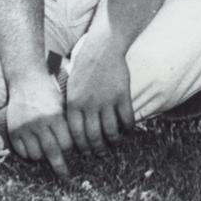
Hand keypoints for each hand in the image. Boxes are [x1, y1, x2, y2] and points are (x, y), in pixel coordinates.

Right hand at [6, 72, 76, 177]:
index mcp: (55, 115)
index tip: (76, 155)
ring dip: (43, 157)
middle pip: (52, 152)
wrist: (26, 81)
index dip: (71, 150)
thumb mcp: (63, 105)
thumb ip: (68, 125)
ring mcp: (24, 128)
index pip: (67, 143)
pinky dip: (30, 153)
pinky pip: (23, 153)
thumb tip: (80, 149)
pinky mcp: (13, 132)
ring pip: (36, 155)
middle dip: (60, 167)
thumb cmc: (50, 94)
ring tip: (48, 152)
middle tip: (66, 177)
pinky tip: (35, 147)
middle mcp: (39, 123)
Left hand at [62, 34, 133, 153]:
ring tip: (115, 144)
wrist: (104, 46)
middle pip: (93, 136)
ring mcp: (107, 101)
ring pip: (111, 130)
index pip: (76, 134)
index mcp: (74, 103)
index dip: (82, 146)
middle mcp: (89, 105)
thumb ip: (72, 104)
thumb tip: (73, 125)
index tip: (86, 152)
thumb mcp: (72, 84)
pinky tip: (128, 130)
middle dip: (97, 149)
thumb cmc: (86, 64)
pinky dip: (128, 128)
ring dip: (113, 141)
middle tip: (100, 153)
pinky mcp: (122, 95)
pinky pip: (126, 118)